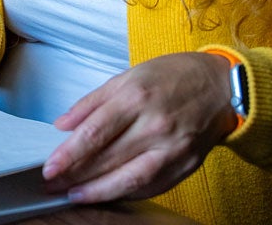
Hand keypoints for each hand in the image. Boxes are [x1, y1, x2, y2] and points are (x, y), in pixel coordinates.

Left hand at [42, 52, 238, 202]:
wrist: (221, 86)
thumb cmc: (171, 76)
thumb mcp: (128, 76)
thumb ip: (92, 102)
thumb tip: (62, 124)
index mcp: (137, 97)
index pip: (95, 132)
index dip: (69, 154)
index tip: (50, 167)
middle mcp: (155, 124)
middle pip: (109, 158)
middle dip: (77, 175)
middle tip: (53, 185)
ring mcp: (174, 148)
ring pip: (131, 179)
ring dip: (100, 192)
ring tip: (76, 195)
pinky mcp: (187, 164)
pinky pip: (154, 186)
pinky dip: (128, 192)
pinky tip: (109, 193)